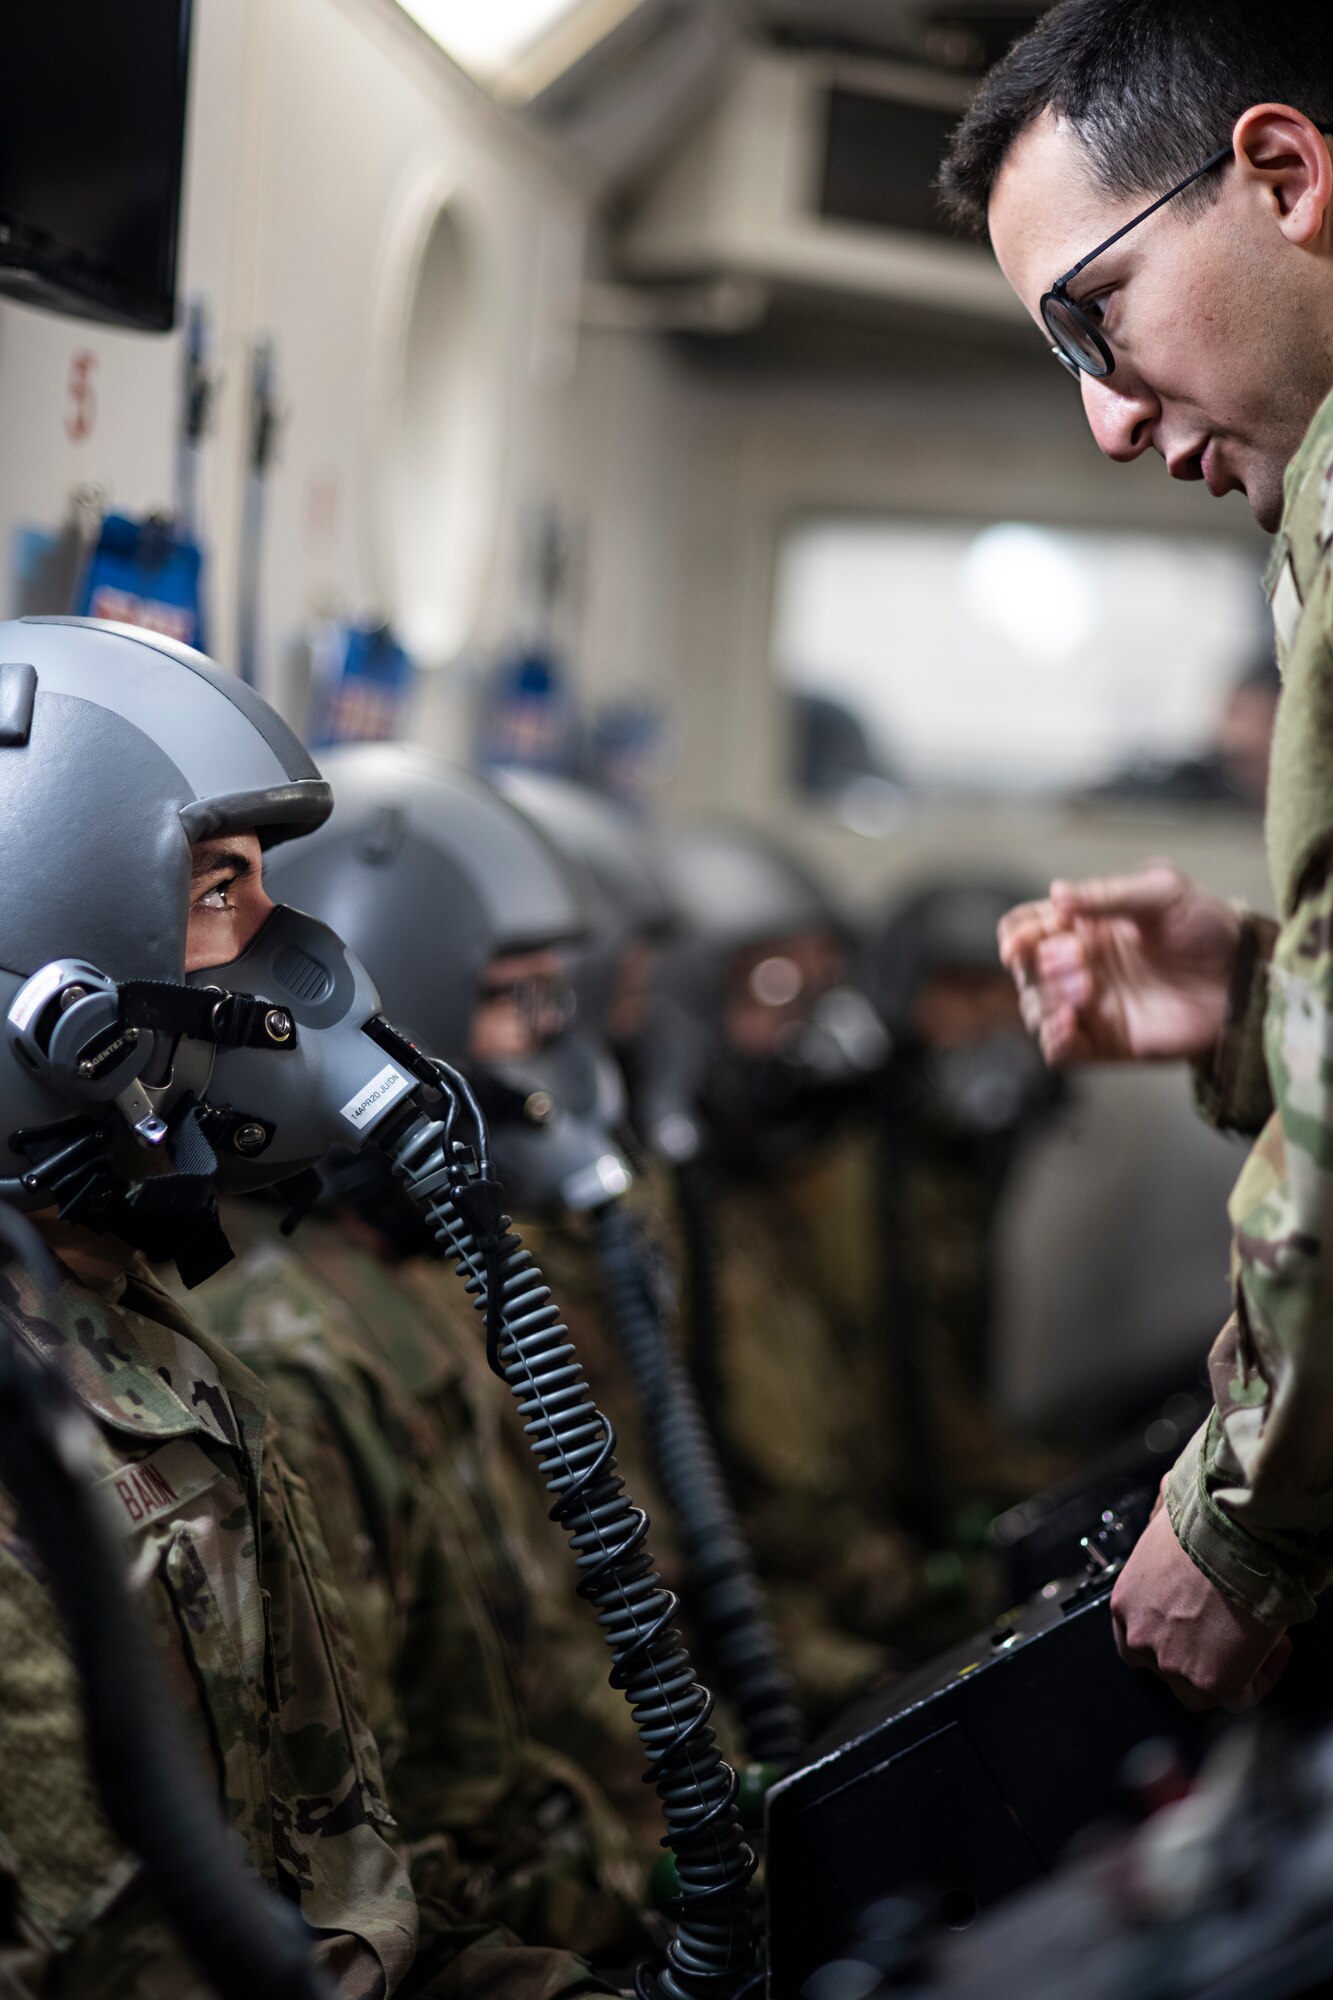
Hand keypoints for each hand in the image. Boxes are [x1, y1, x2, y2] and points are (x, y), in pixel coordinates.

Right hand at [997, 864, 1241, 1065]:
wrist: (1243, 979)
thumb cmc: (1206, 927)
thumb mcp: (1161, 892)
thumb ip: (1107, 894)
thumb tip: (1055, 894)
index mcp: (1082, 925)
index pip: (1025, 928)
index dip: (1016, 935)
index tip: (1020, 944)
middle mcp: (1078, 966)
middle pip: (1026, 970)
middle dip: (1042, 966)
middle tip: (1077, 962)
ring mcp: (1089, 1006)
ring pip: (1035, 1009)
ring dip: (1047, 1001)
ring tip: (1084, 993)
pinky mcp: (1103, 1043)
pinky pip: (1058, 1050)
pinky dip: (1053, 1039)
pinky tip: (1068, 1026)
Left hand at [1110, 1507, 1291, 1710]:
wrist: (1240, 1532)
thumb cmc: (1209, 1521)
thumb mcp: (1164, 1514)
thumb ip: (1157, 1523)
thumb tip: (1164, 1512)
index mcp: (1126, 1600)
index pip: (1136, 1637)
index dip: (1170, 1634)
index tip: (1198, 1621)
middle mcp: (1141, 1636)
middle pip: (1165, 1665)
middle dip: (1197, 1651)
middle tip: (1228, 1632)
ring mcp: (1172, 1663)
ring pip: (1200, 1688)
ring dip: (1228, 1667)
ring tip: (1256, 1639)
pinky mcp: (1210, 1681)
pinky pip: (1238, 1698)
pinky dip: (1259, 1678)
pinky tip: (1273, 1649)